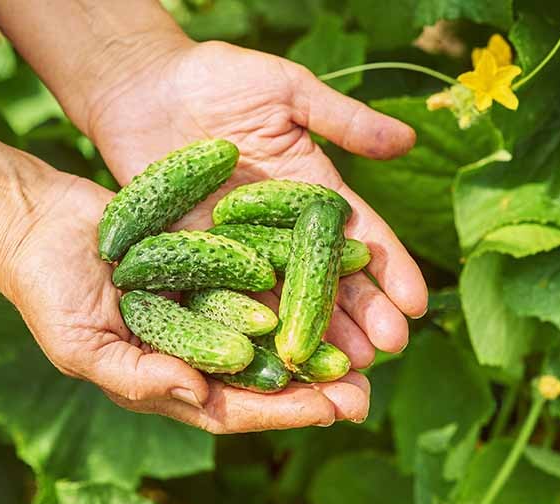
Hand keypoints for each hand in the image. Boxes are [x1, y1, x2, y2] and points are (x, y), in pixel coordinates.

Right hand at [8, 174, 370, 432]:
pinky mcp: (212, 266)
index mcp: (168, 381)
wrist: (39, 223)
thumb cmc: (48, 291)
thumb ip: (138, 377)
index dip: (283, 413)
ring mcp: (206, 307)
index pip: (234, 410)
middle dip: (314, 388)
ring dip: (314, 340)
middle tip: (365, 391)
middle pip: (264, 378)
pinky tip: (329, 282)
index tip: (333, 410)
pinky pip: (258, 280)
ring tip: (365, 345)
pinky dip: (291, 286)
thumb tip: (201, 398)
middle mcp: (195, 349)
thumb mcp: (81, 346)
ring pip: (271, 332)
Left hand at [87, 39, 427, 351]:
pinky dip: (253, 327)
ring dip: (317, 334)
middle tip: (390, 351)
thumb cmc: (218, 79)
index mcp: (312, 193)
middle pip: (329, 279)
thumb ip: (343, 120)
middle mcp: (282, 230)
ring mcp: (241, 249)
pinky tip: (275, 358)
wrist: (143, 87)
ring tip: (344, 368)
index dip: (390, 270)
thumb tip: (409, 139)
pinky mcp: (199, 258)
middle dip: (363, 315)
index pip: (360, 238)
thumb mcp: (288, 91)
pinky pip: (229, 298)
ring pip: (286, 300)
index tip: (417, 305)